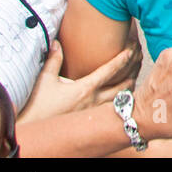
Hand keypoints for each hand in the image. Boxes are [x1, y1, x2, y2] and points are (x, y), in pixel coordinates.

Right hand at [17, 39, 139, 123]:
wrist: (31, 129)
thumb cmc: (36, 106)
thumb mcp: (44, 80)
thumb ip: (54, 60)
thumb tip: (57, 42)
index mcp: (84, 89)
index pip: (111, 70)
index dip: (124, 58)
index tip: (133, 48)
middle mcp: (94, 101)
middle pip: (124, 83)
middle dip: (134, 69)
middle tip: (140, 56)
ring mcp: (95, 112)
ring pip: (122, 98)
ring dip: (132, 83)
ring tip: (137, 71)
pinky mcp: (93, 119)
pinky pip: (115, 107)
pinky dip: (124, 97)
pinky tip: (126, 91)